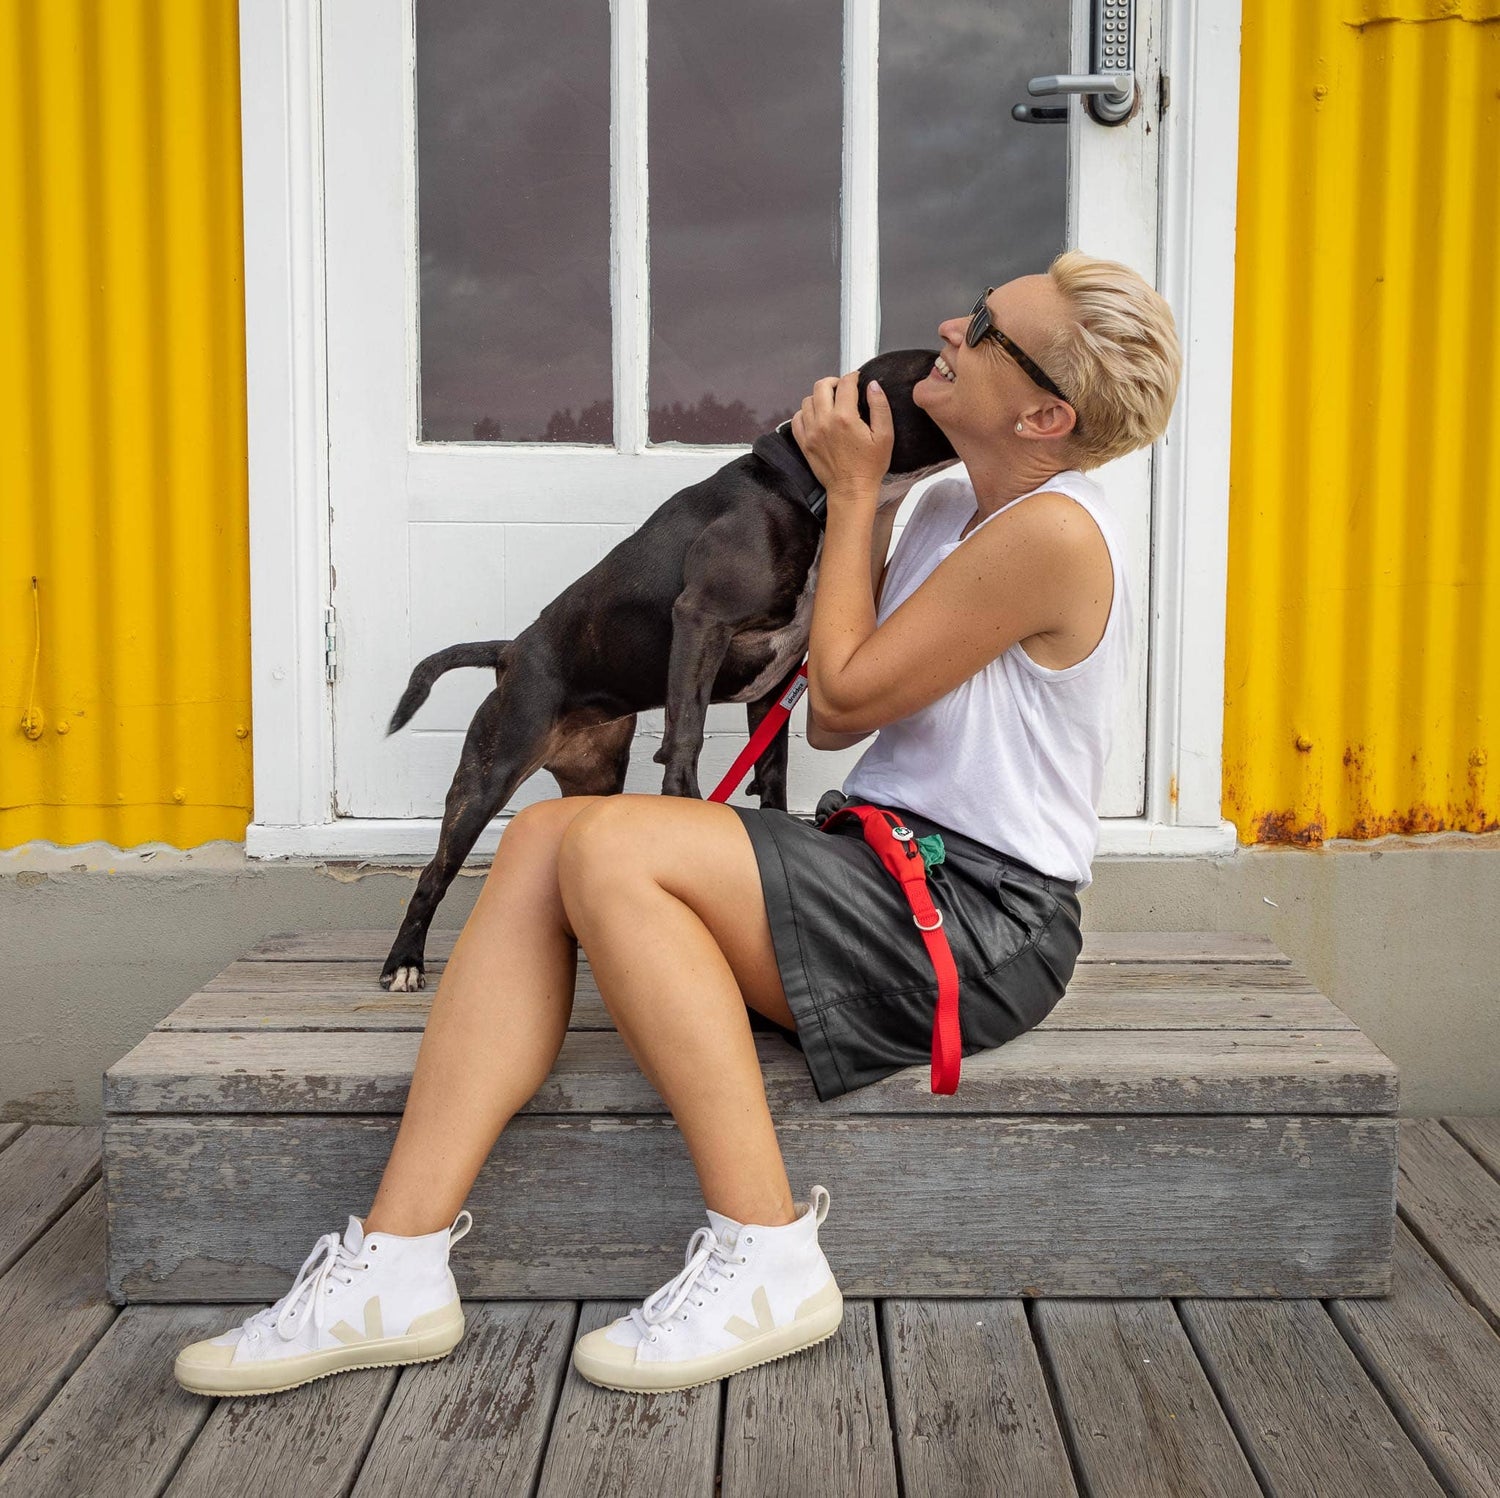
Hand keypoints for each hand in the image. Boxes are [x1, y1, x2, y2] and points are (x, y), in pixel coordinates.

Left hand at [791, 370, 892, 498]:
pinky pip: (797, 418)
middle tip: (843, 388)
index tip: (857, 379)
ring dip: (819, 396)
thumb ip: (880, 406)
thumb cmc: (869, 466)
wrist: (851, 490)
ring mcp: (811, 432)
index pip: (845, 383)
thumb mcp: (885, 435)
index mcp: (845, 417)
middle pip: (821, 386)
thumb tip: (873, 385)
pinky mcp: (804, 442)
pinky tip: (817, 416)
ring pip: (807, 400)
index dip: (853, 377)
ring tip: (831, 403)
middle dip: (834, 382)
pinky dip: (805, 412)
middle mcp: (824, 421)